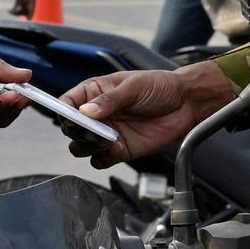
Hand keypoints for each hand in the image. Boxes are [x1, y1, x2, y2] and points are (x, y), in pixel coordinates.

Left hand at [9, 0, 37, 18]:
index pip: (32, 6)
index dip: (31, 13)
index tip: (28, 19)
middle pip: (27, 10)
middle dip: (21, 13)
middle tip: (13, 12)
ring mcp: (25, 1)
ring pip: (22, 10)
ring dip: (17, 13)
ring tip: (10, 11)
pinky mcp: (20, 1)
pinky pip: (18, 8)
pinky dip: (14, 10)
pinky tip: (9, 10)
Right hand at [58, 61, 233, 164]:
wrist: (186, 103)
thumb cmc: (160, 87)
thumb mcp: (134, 86)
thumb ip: (110, 100)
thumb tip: (86, 112)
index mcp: (94, 92)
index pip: (66, 103)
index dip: (63, 112)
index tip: (70, 118)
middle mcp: (96, 115)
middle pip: (70, 128)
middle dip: (77, 131)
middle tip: (92, 131)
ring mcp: (106, 133)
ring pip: (80, 147)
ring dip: (86, 147)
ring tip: (104, 140)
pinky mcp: (119, 150)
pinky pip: (99, 161)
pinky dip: (102, 158)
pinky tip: (116, 148)